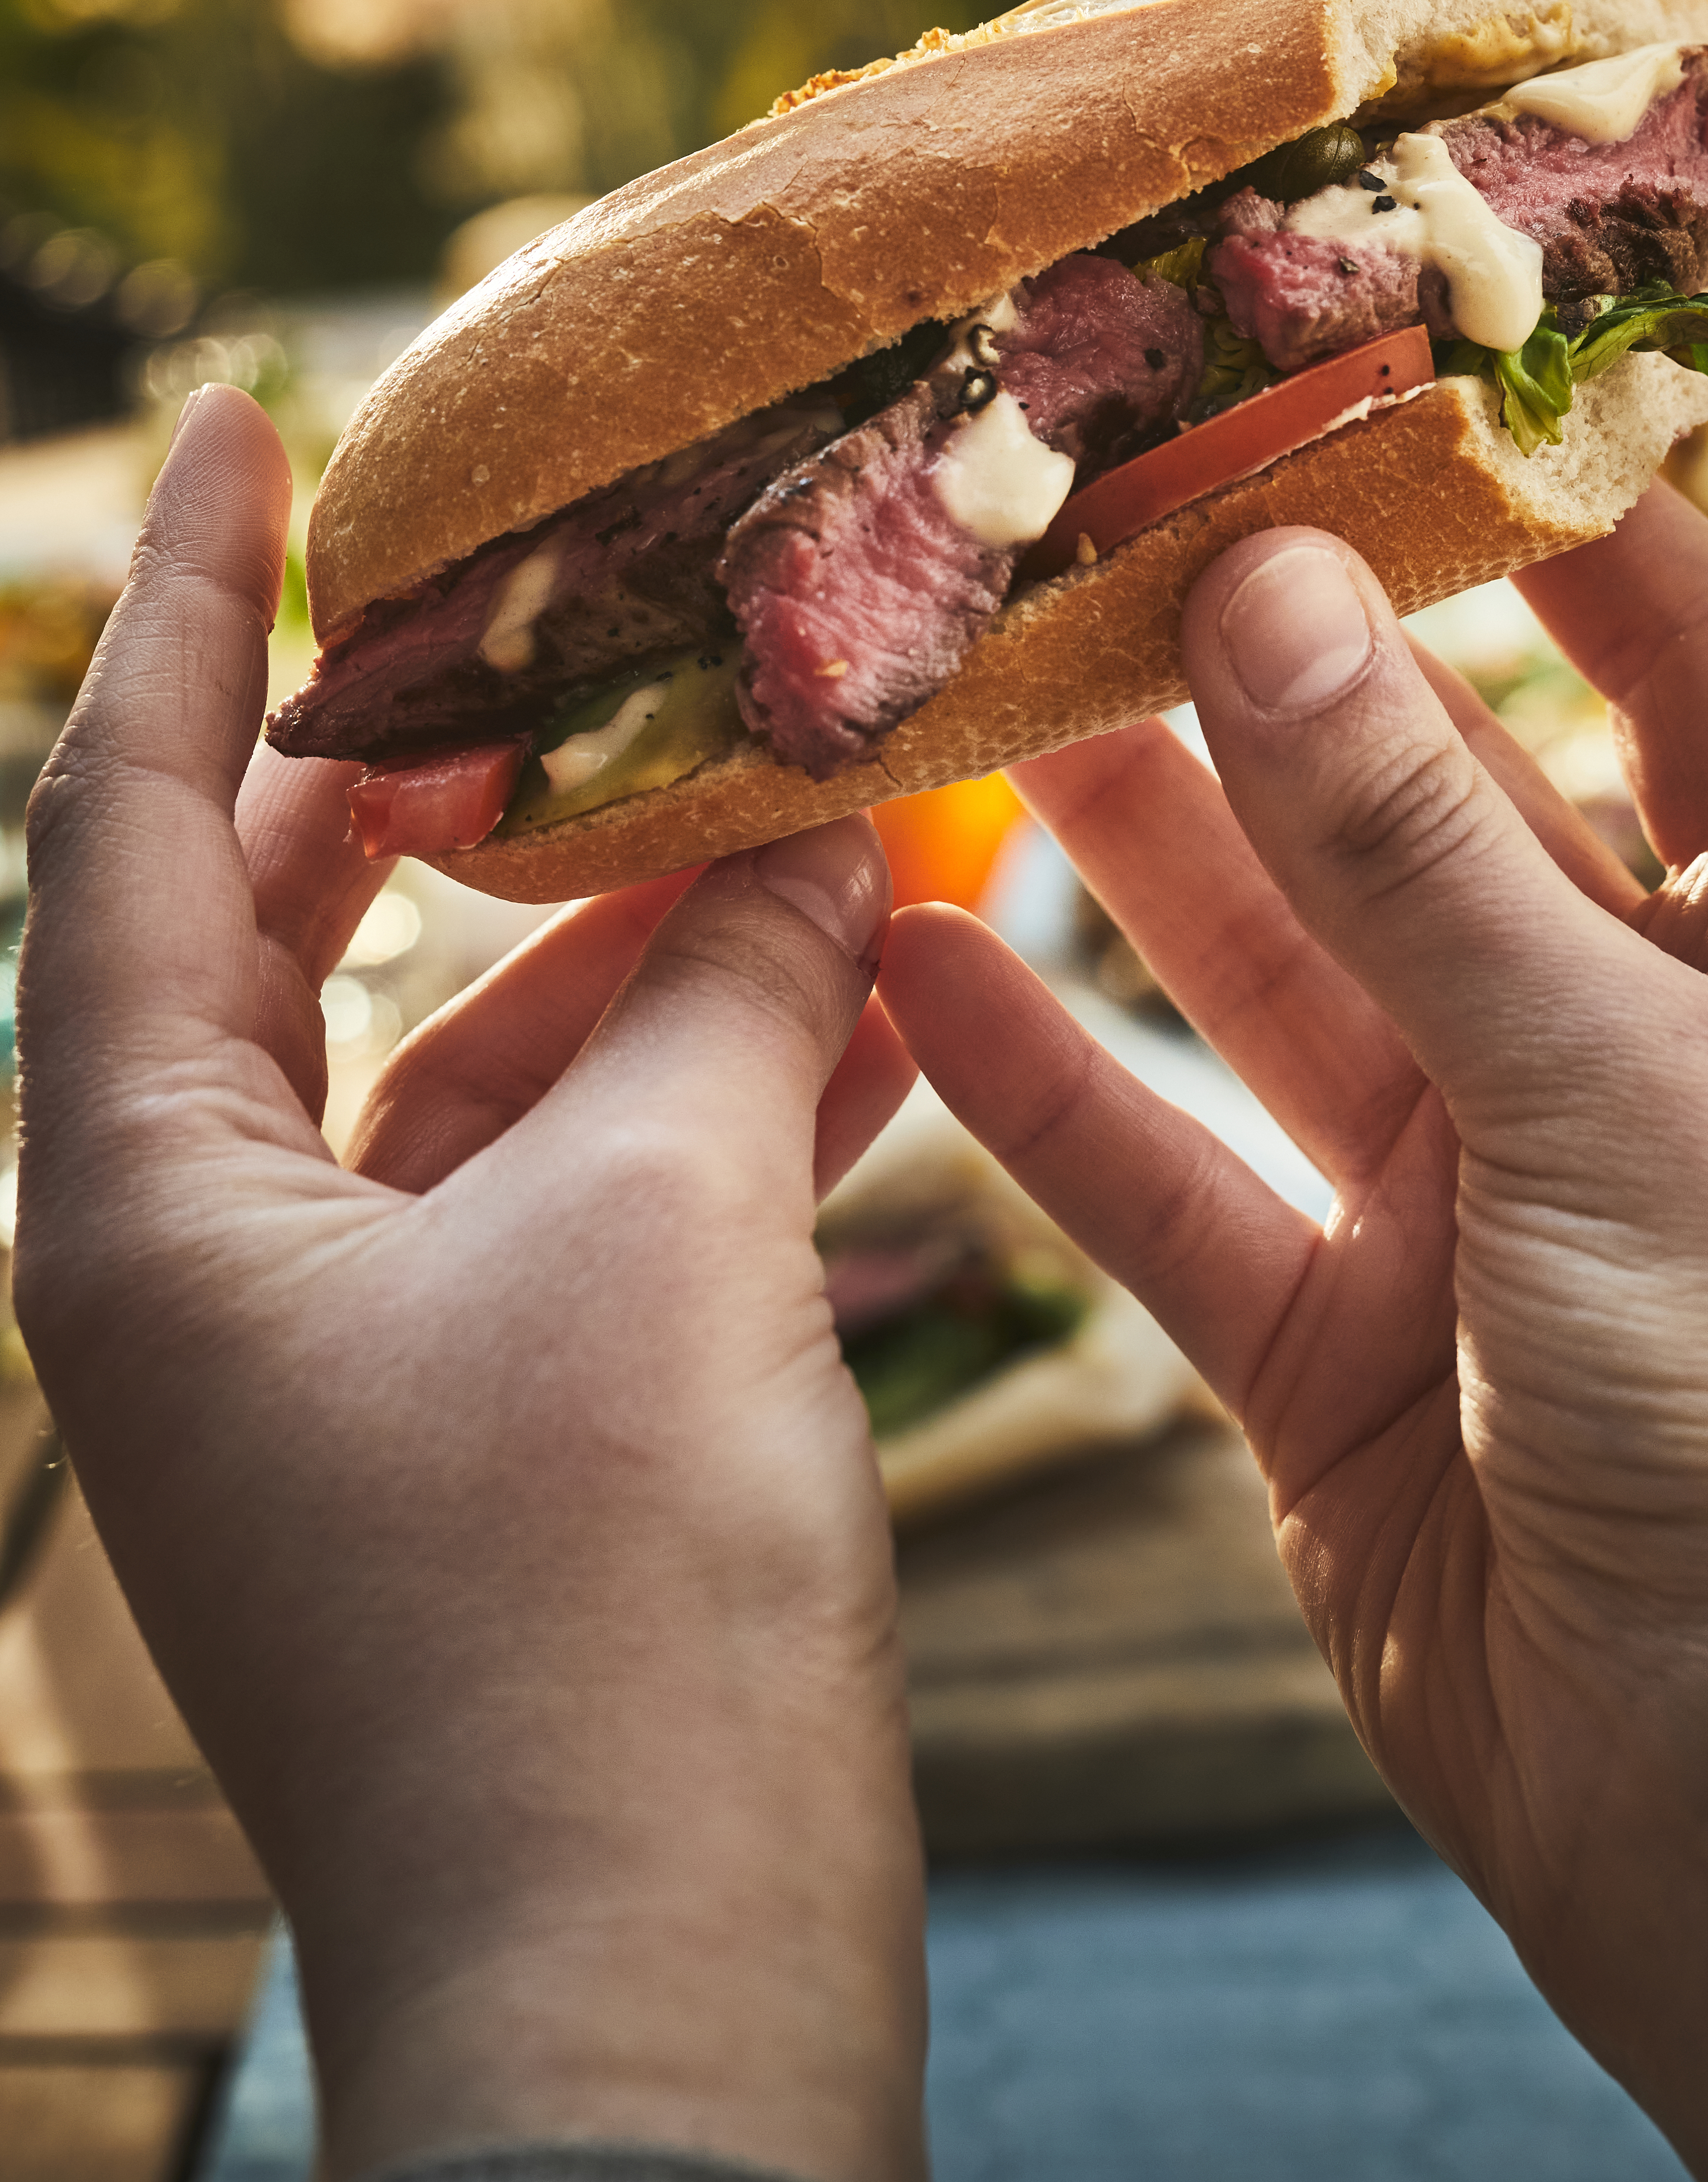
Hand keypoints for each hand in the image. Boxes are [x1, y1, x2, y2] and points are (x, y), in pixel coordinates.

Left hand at [14, 386, 925, 2181]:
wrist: (655, 2007)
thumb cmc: (599, 1624)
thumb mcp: (666, 1232)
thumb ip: (722, 988)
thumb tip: (809, 814)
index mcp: (146, 1204)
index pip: (124, 818)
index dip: (191, 603)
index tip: (246, 417)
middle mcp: (209, 1267)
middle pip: (299, 931)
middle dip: (451, 774)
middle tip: (571, 600)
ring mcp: (353, 1356)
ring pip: (475, 1066)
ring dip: (634, 941)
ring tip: (792, 788)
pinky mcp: (495, 1427)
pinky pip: (578, 1192)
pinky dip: (702, 1089)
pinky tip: (866, 993)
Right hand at [880, 493, 1707, 2180]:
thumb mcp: (1616, 1085)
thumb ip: (1421, 853)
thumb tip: (1272, 590)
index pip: (1675, 655)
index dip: (1544, 516)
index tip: (1387, 376)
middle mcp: (1621, 1042)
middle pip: (1423, 806)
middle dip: (1267, 677)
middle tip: (1092, 528)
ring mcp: (1468, 1195)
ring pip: (1270, 978)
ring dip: (1132, 851)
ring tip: (975, 699)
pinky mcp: (1337, 1347)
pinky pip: (1169, 1180)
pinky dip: (1049, 1088)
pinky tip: (921, 972)